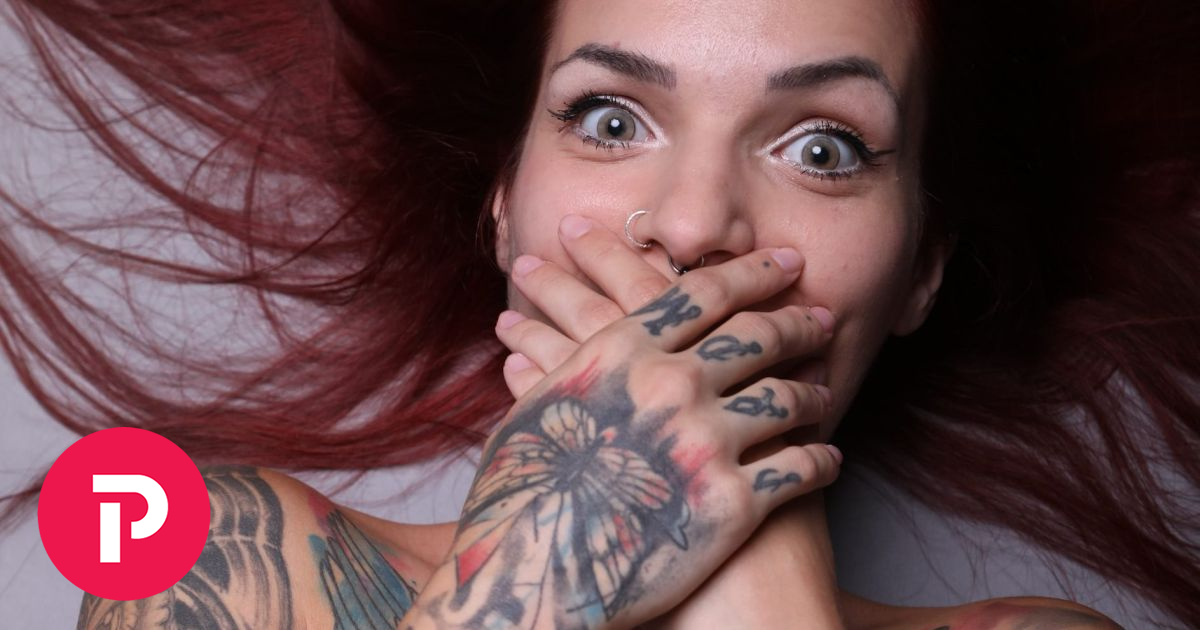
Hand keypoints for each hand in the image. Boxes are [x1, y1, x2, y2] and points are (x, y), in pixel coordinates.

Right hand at [405, 235, 839, 629]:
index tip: (785, 261)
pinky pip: (797, 469)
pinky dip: (821, 460)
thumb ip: (549, 365)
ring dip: (814, 390)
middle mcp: (671, 385)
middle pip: (756, 335)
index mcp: (623, 351)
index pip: (704, 293)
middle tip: (823, 316)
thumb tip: (525, 334)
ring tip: (827, 389)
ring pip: (785, 396)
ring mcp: (706, 442)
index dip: (752, 271)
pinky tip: (830, 458)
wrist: (532, 576)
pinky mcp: (732, 503)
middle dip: (797, 321)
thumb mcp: (531, 411)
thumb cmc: (521, 497)